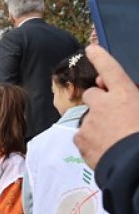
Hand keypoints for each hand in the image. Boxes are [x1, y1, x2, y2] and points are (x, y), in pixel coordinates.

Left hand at [75, 44, 138, 167]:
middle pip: (93, 94)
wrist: (134, 165)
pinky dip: (90, 140)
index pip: (111, 69)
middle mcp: (103, 104)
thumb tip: (125, 99)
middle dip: (99, 101)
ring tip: (112, 138)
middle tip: (112, 115)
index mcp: (124, 94)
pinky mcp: (80, 138)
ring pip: (88, 117)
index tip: (91, 48)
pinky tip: (104, 148)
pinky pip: (82, 136)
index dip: (101, 57)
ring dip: (96, 123)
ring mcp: (89, 121)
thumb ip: (134, 99)